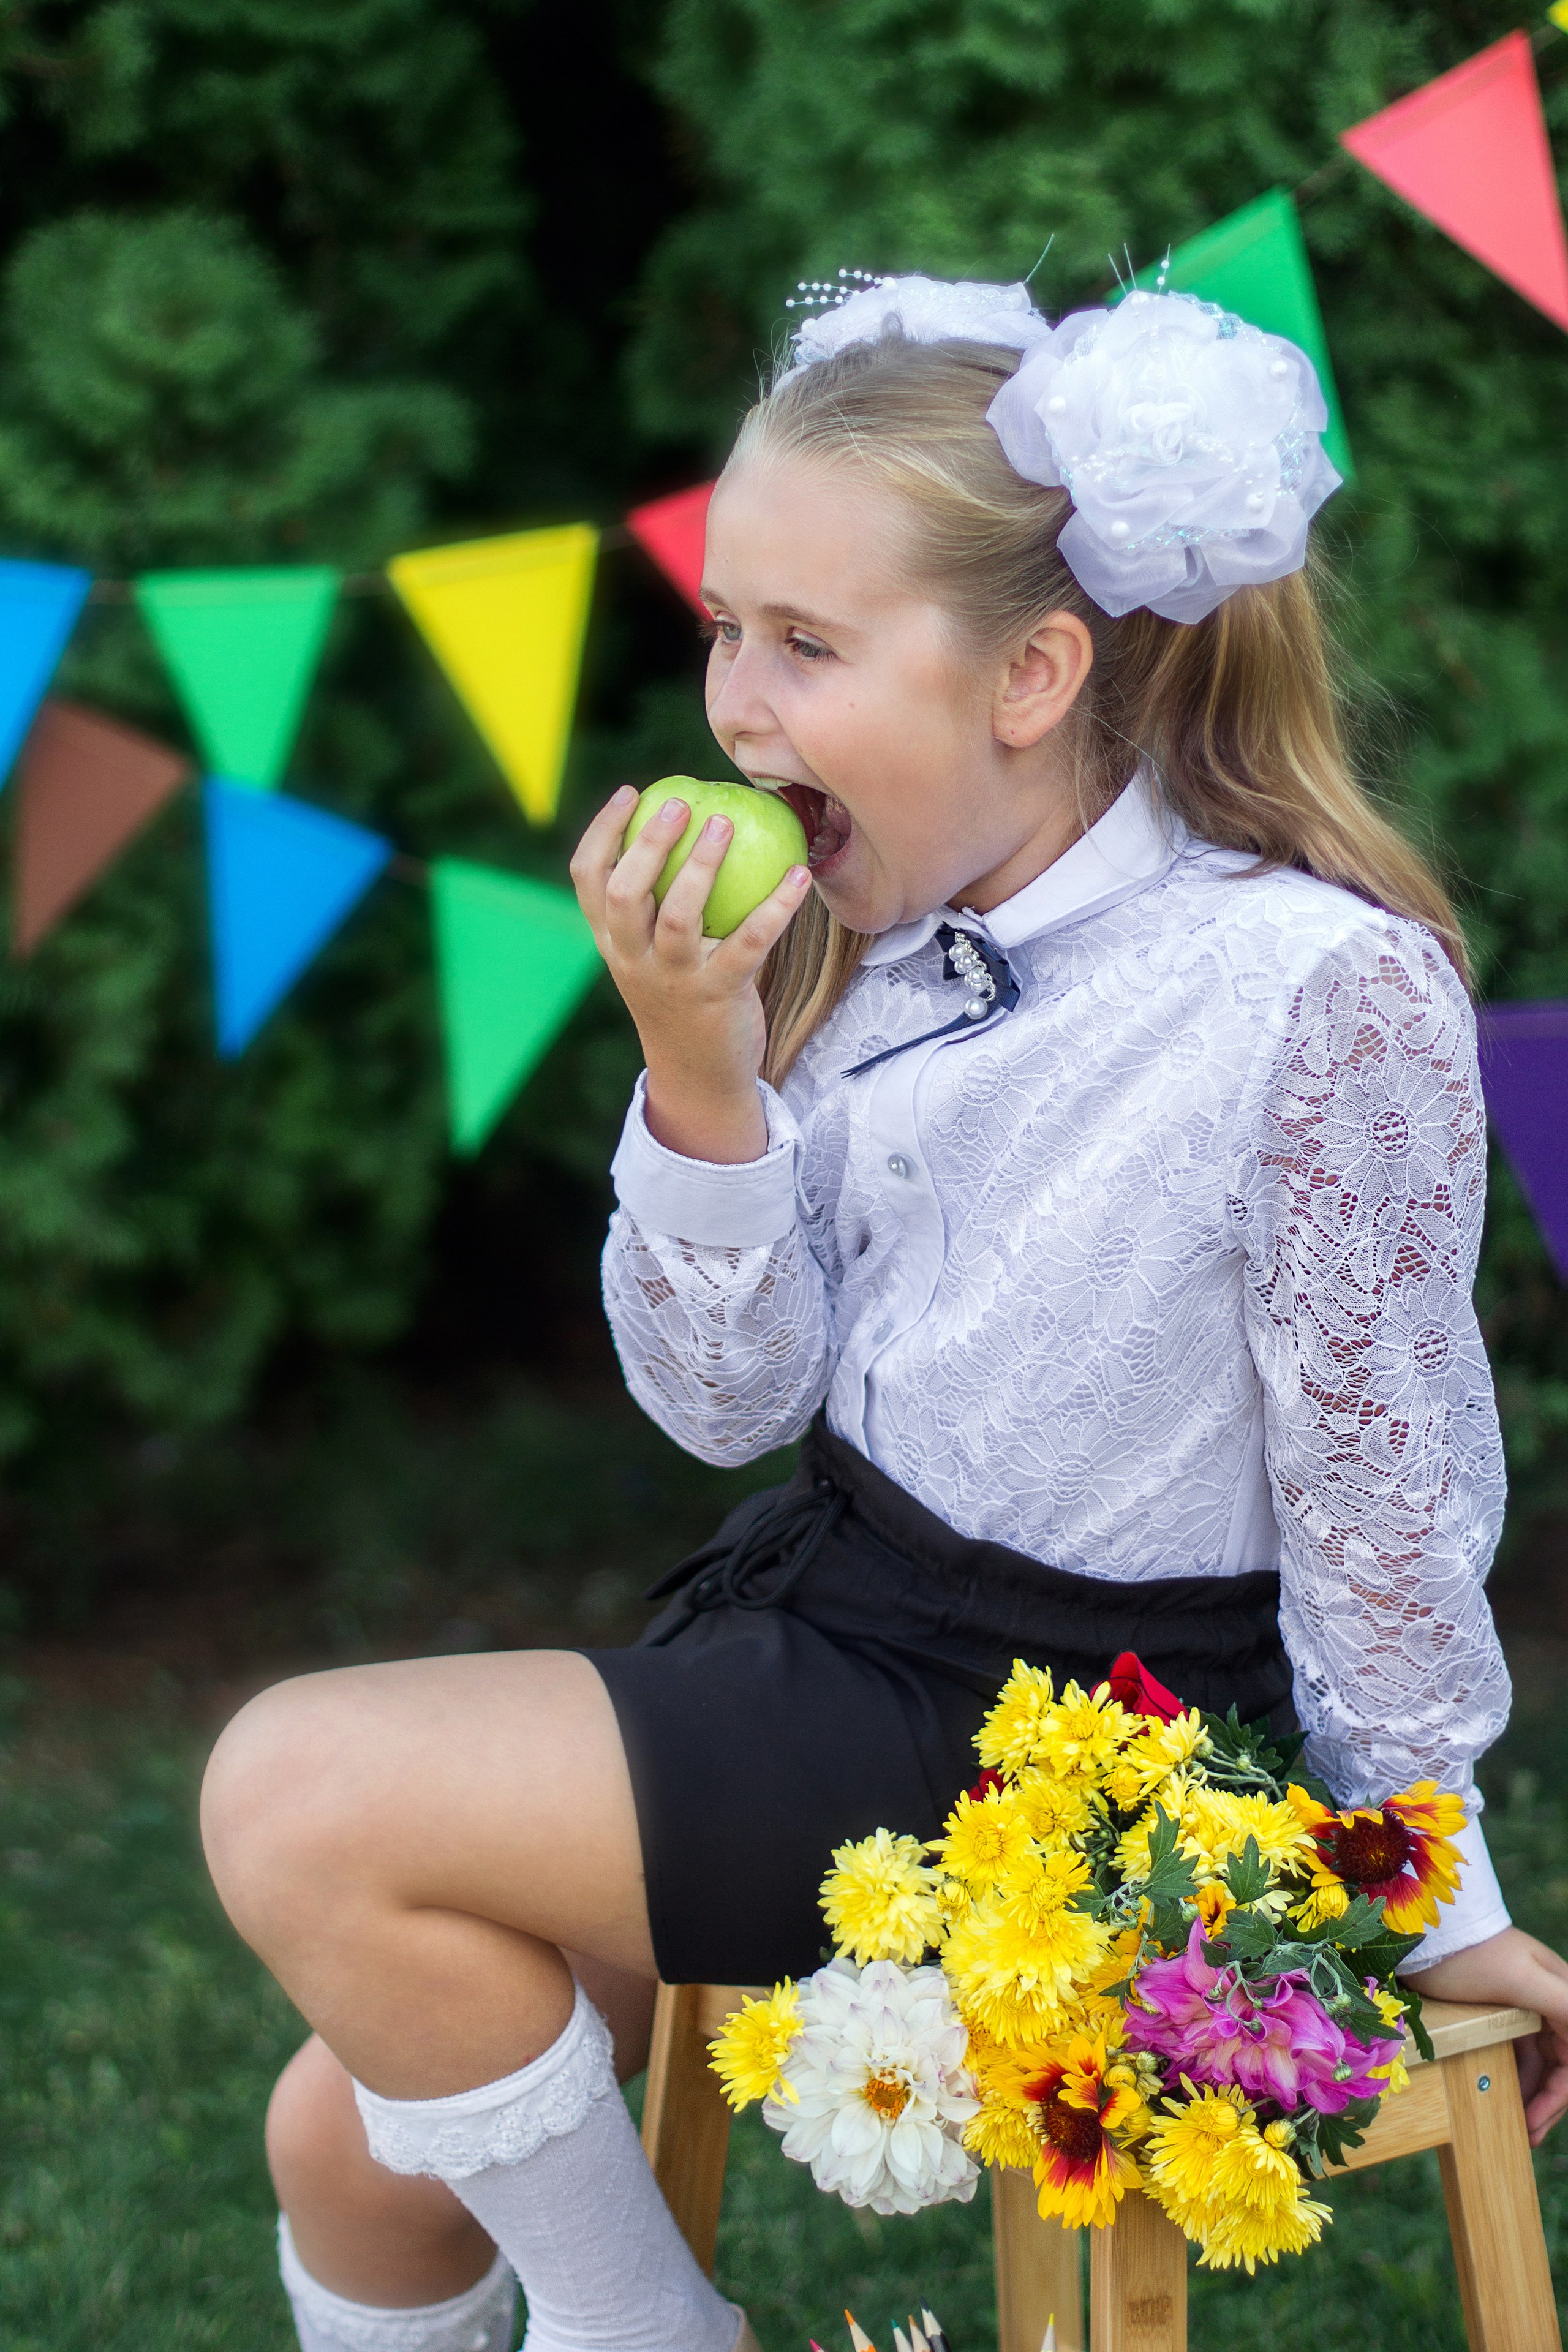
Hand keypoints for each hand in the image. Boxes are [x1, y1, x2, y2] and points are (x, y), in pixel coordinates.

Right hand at [570, 784, 810, 1163]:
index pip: (587, 879)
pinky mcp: (717, 997)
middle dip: (648, 843)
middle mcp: (633, 960)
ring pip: (677, 917)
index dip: (603, 831)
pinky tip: (800, 875)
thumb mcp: (653, 954)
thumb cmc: (682, 997)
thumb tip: (695, 826)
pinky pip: (749, 945)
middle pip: (624, 893)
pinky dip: (776, 908)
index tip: (632, 793)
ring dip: (702, 866)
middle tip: (680, 803)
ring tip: (725, 823)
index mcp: (612, 942)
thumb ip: (656, 906)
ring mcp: (673, 981)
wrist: (699, 1077)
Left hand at [1403, 1924, 1567, 2143]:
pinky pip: (1515, 2050)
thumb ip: (1564, 2006)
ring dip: (1529, 2092)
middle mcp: (1548, 2000)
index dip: (1557, 2097)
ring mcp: (1523, 2005)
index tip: (1534, 2125)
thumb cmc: (1470, 1952)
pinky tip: (1498, 2092)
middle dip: (1545, 2102)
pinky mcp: (1498, 2008)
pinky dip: (1512, 2073)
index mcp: (1561, 1994)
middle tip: (1525, 2136)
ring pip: (1537, 2061)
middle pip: (1559, 2064)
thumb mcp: (1519, 1980)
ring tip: (1512, 2122)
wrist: (1424, 1925)